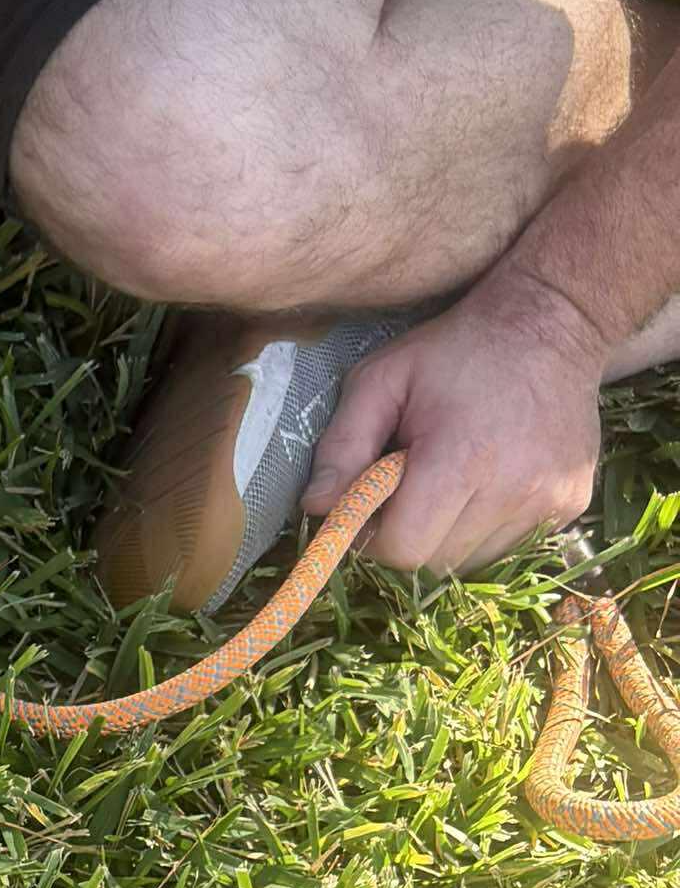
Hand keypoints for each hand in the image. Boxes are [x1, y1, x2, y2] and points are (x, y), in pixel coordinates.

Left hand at [303, 273, 603, 574]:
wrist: (553, 324)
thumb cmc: (455, 350)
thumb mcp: (381, 379)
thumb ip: (342, 445)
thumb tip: (316, 508)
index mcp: (463, 459)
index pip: (404, 550)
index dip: (375, 536)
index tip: (373, 503)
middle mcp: (515, 490)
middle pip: (435, 563)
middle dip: (409, 536)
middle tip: (407, 489)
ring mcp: (549, 502)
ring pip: (472, 562)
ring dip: (447, 536)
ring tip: (450, 481)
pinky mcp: (572, 506)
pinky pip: (509, 546)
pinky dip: (484, 528)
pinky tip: (486, 482)